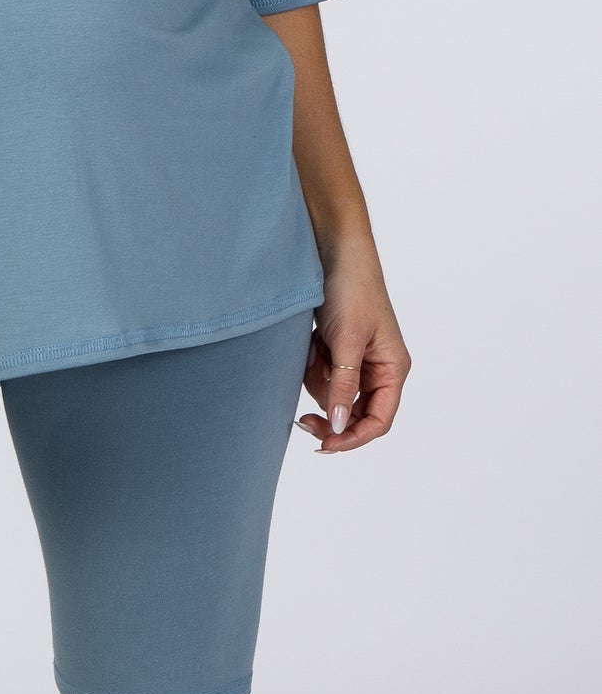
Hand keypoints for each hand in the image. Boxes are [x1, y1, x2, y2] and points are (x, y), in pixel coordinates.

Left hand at [296, 235, 410, 453]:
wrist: (332, 249)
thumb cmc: (351, 289)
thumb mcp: (347, 341)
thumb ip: (343, 385)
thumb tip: (338, 426)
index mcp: (393, 368)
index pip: (378, 420)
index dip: (353, 437)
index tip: (324, 444)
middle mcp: (378, 367)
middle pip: (354, 413)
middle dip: (329, 413)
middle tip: (301, 421)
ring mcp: (355, 358)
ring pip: (332, 394)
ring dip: (316, 379)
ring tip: (313, 350)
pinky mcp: (335, 348)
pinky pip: (320, 373)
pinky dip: (311, 362)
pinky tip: (310, 342)